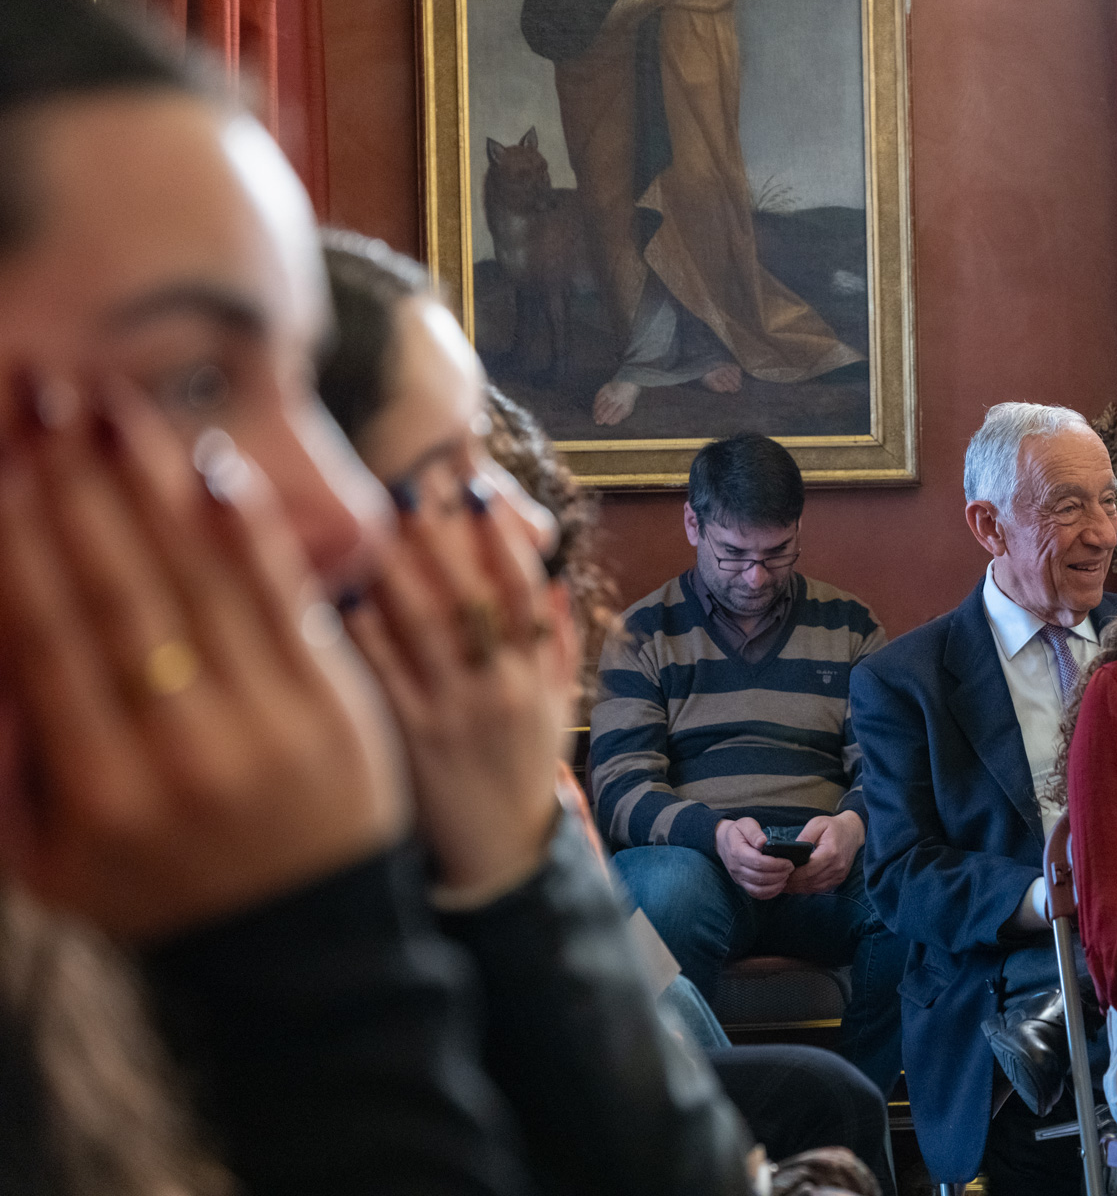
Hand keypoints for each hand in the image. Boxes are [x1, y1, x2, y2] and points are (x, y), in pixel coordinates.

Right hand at [0, 371, 404, 938]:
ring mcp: (269, 727)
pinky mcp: (336, 707)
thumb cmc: (162, 894)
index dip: (16, 544)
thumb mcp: (51, 861)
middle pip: (119, 595)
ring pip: (202, 583)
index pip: (46, 642)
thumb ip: (7, 762)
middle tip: (44, 394)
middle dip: (74, 486)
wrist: (307, 951)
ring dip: (153, 483)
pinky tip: (215, 466)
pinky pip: (286, 603)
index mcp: (99, 793)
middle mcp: (182, 754)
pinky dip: (250, 532)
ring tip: (113, 405)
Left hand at [344, 470, 562, 897]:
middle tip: (411, 474)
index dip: (501, 536)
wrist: (498, 861)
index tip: (477, 487)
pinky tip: (339, 585)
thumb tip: (555, 578)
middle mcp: (498, 688)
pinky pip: (380, 673)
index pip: (524, 590)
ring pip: (425, 625)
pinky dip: (361, 628)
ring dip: (399, 561)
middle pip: (470, 593)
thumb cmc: (520, 774)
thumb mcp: (556, 709)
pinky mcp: (406, 741)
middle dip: (441, 531)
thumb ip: (560, 644)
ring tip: (372, 509)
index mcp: (537, 675)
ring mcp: (451, 714)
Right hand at [715, 817, 791, 898]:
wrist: (723, 841)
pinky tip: (779, 885)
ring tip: (786, 876)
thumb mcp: (745, 824)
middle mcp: (736, 867)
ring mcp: (738, 877)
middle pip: (760, 878)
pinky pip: (755, 894)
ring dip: (775, 886)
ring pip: (758, 889)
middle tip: (791, 868)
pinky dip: (769, 893)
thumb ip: (754, 832)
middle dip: (779, 875)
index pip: (758, 862)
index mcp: (737, 852)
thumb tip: (763, 842)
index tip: (788, 862)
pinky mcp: (741, 883)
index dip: (776, 864)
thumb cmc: (738, 831)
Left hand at [784, 812, 863, 894]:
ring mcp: (839, 874)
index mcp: (831, 852)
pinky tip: (797, 886)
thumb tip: (790, 850)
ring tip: (784, 885)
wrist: (853, 832)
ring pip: (815, 887)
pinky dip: (808, 889)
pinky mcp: (839, 879)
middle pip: (811, 881)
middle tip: (778, 882)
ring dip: (799, 888)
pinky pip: (821, 888)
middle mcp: (836, 866)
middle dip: (793, 883)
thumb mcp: (817, 824)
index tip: (780, 874)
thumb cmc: (833, 827)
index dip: (793, 874)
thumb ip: (804, 836)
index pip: (809, 869)